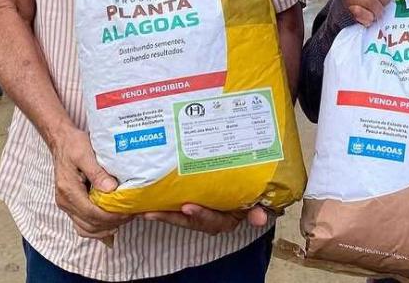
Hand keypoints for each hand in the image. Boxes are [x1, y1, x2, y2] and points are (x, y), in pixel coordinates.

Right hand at [51, 126, 131, 239]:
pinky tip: (109, 223)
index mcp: (69, 190)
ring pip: (85, 229)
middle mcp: (65, 201)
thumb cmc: (73, 144)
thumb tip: (111, 189)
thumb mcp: (85, 153)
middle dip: (111, 224)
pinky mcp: (69, 204)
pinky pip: (82, 224)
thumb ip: (97, 172)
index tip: (128, 213)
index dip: (111, 217)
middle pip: (89, 224)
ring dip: (104, 229)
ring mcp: (66, 204)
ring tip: (122, 220)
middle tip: (130, 216)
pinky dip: (96, 227)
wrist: (61, 141)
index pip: (92, 213)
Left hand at [143, 204, 272, 235]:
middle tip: (154, 212)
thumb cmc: (251, 193)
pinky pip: (177, 208)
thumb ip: (257, 210)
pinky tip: (149, 202)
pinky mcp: (191, 205)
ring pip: (181, 217)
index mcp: (228, 218)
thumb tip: (261, 217)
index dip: (201, 215)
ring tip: (147, 210)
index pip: (214, 220)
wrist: (250, 187)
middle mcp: (212, 218)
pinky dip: (164, 207)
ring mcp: (201, 212)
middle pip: (191, 221)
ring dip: (164, 214)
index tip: (188, 207)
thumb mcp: (257, 201)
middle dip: (173, 217)